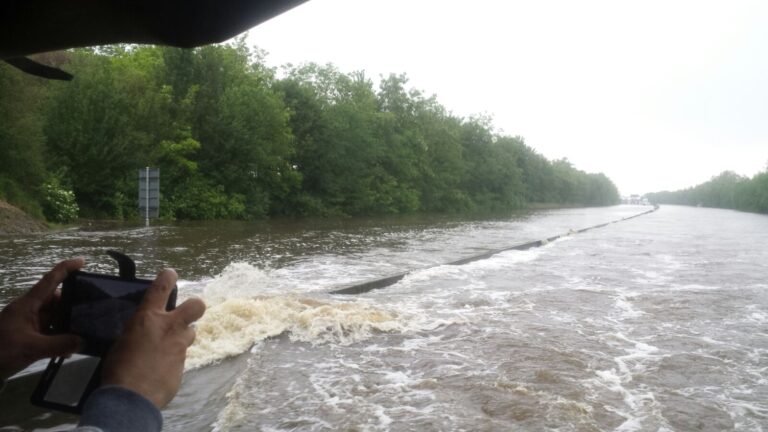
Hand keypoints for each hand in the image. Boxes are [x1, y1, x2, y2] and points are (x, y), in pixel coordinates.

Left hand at [0, 258, 84, 380]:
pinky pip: (49, 330)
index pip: (50, 280)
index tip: (83, 261)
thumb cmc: (1, 352)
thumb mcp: (30, 348)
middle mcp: (29, 309)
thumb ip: (59, 344)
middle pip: (56, 299)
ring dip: (67, 324)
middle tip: (91, 312)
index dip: (66, 268)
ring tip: (84, 332)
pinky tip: (70, 348)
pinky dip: (60, 336)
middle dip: (72, 305)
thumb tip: (83, 340)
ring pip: (54, 316)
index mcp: (27, 305)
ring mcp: (29, 322)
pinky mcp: (28, 335)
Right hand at [101, 269, 204, 407]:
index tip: (171, 274)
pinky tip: (161, 370)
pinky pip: (181, 357)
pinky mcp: (184, 365)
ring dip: (182, 337)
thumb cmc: (118, 368)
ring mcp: (180, 346)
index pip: (161, 288)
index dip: (168, 277)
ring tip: (168, 348)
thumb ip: (138, 332)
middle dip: (194, 307)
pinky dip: (173, 360)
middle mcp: (169, 328)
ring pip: (191, 333)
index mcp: (148, 318)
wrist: (131, 398)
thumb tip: (143, 335)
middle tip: (186, 314)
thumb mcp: (122, 342)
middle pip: (197, 306)